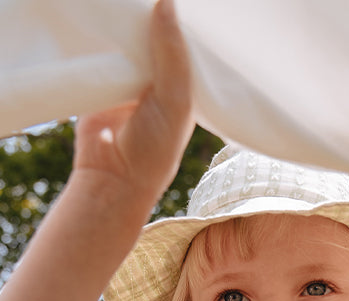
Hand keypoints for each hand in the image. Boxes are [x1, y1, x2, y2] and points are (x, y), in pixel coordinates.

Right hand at [73, 0, 193, 207]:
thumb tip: (166, 1)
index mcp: (182, 89)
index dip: (183, 23)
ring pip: (128, 41)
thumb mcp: (174, 101)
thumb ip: (173, 55)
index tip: (189, 1)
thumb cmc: (153, 149)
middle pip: (155, 38)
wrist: (111, 177)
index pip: (185, 47)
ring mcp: (128, 82)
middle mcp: (157, 83)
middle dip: (152, 18)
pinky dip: (100, 36)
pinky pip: (100, 52)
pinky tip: (101, 13)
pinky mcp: (100, 82)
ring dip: (125, 23)